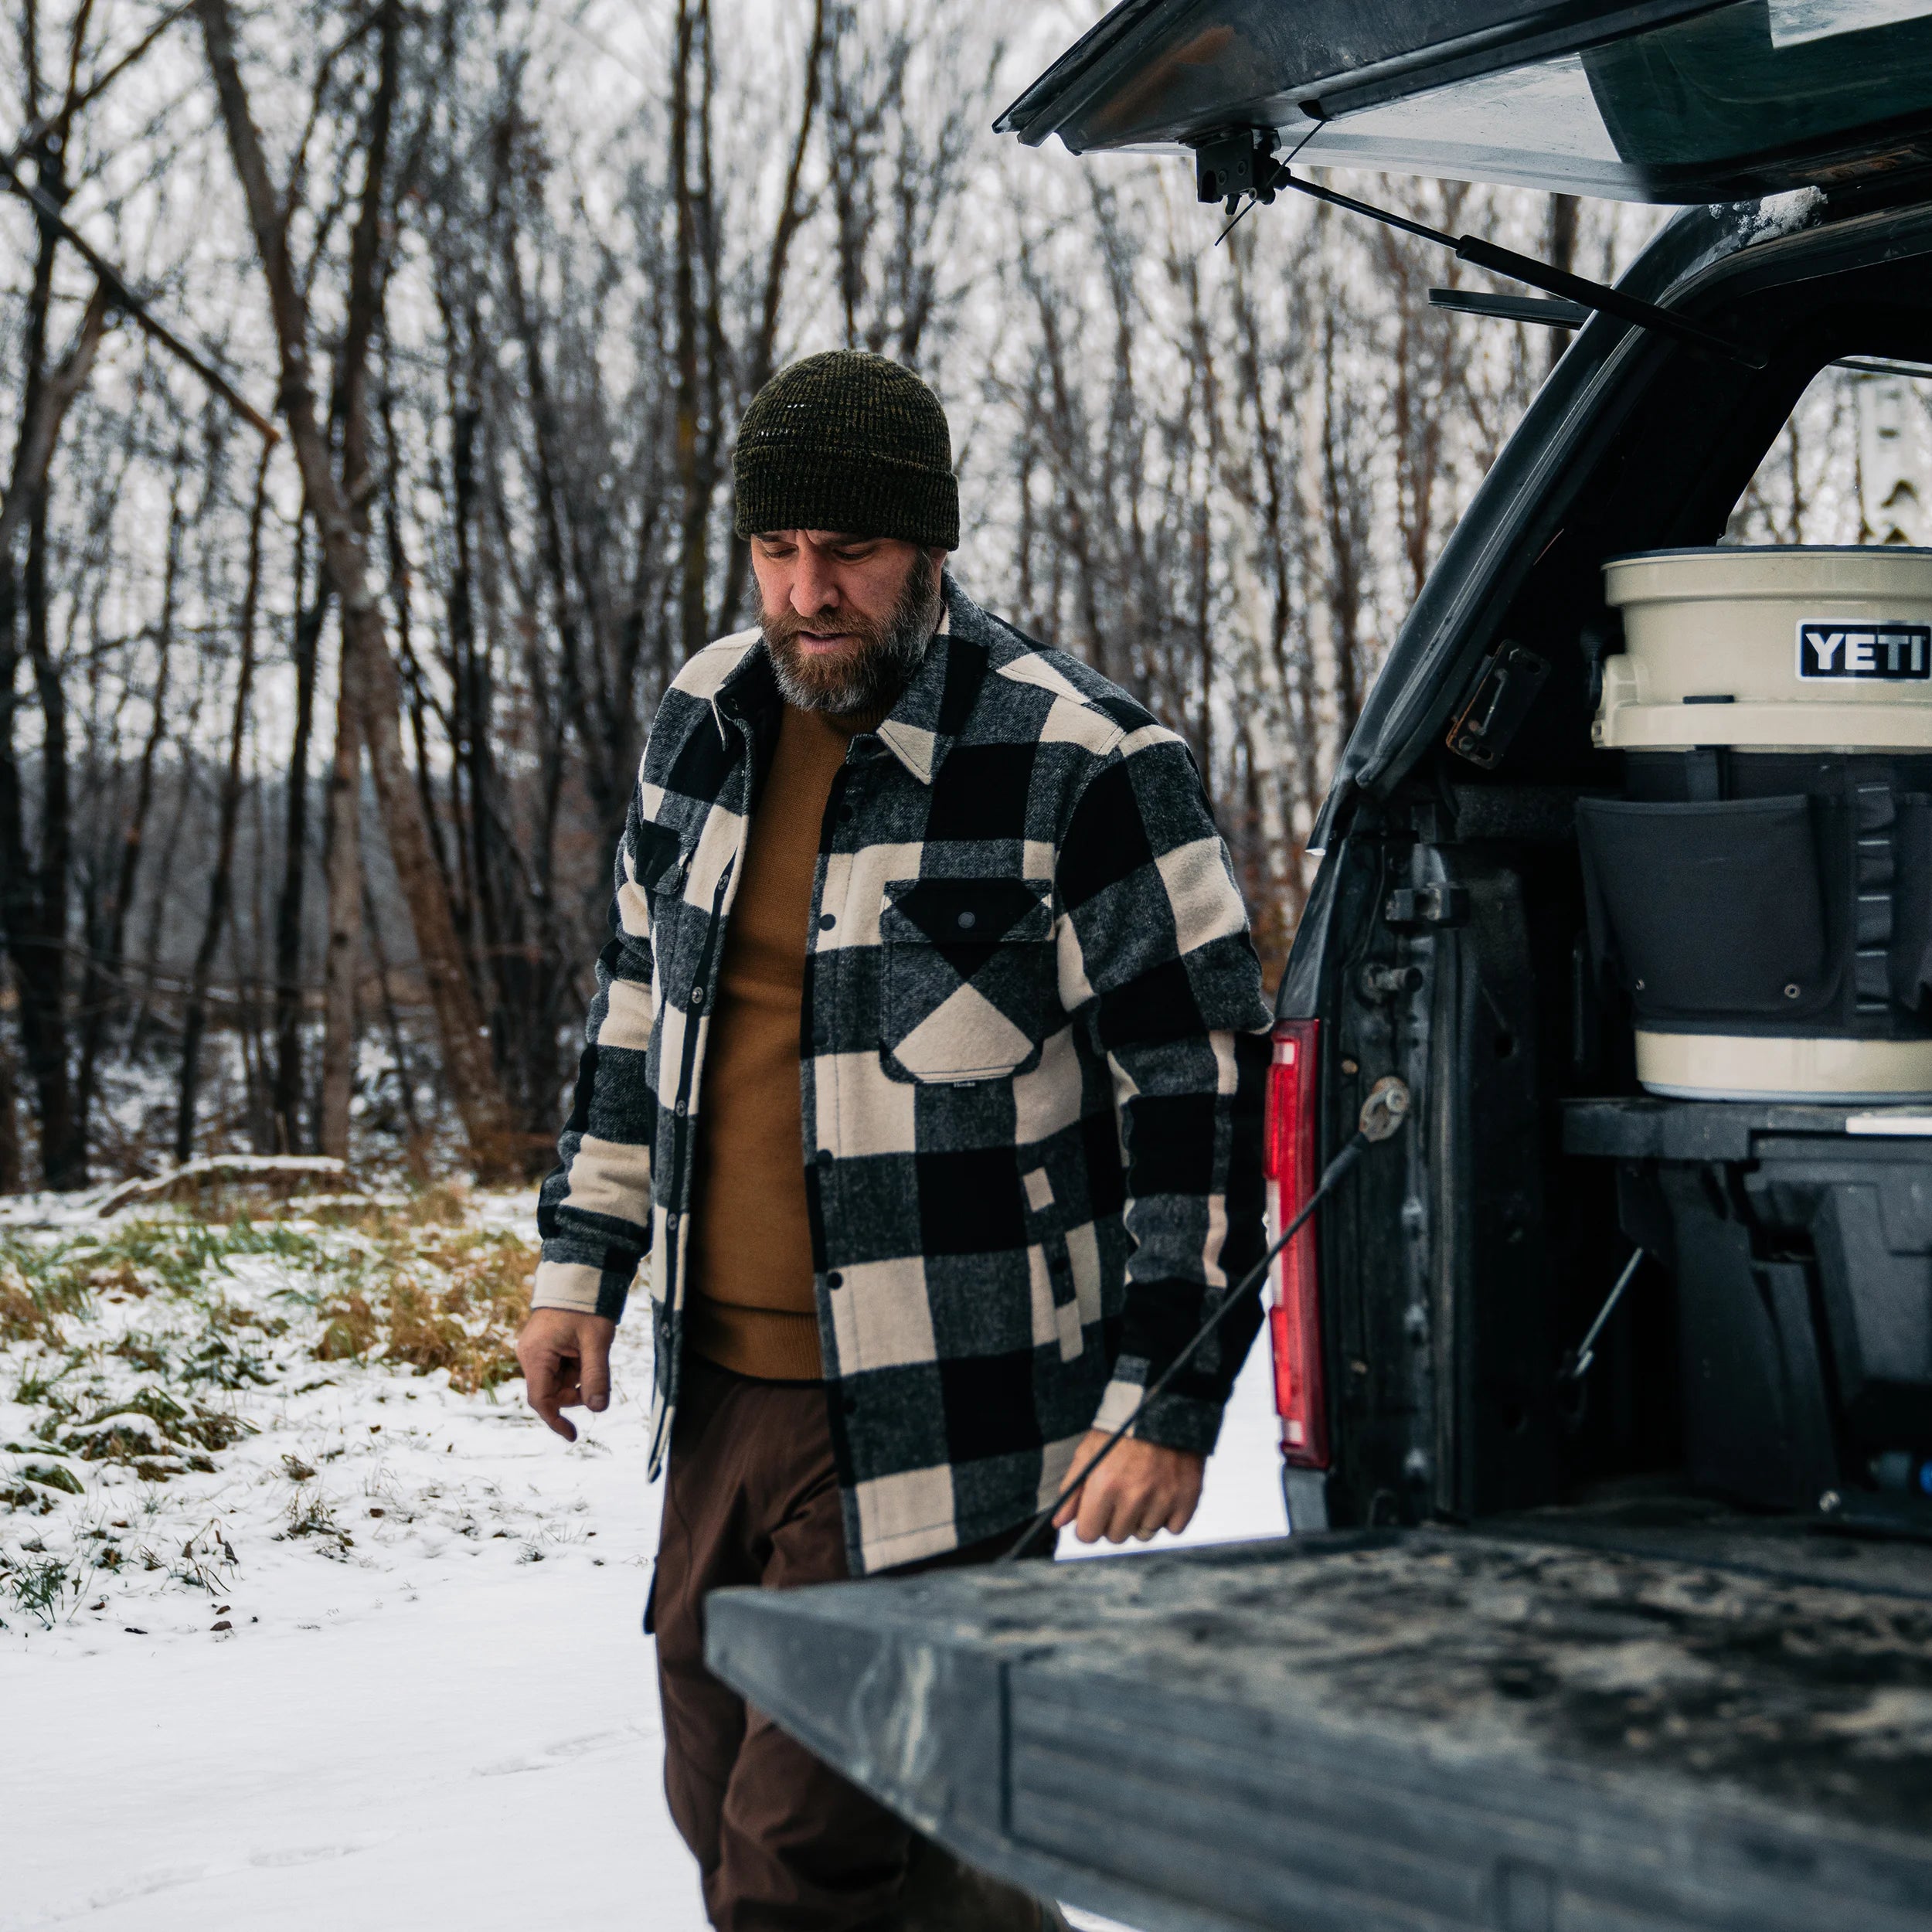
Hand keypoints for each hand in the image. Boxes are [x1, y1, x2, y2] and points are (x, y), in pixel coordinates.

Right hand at [516, 1308, 615, 1441]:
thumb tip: (598, 1409)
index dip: (556, 1421)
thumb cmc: (587, 1305)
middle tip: (596, 1372)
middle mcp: (529, 1355)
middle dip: (575, 1391)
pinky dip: (575, 1368)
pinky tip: (585, 1350)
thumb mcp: (597, 1341)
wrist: (580, 1274)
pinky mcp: (544, 1347)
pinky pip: (559, 1368)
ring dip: (577, 1378)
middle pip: (551, 1392)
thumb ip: (596, 1375)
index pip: (541, 1400)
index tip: (573, 1437)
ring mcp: (535, 1351)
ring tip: (591, 1351)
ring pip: (557, 1381)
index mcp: (536, 1355)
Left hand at [1051, 1430, 1204, 1543]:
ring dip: (1141, 1519)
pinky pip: (1173, 1529)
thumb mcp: (1089, 1452)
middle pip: (1116, 1537)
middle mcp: (1134, 1496)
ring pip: (1144, 1534)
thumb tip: (1060, 1522)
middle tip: (1121, 1495)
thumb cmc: (1122, 1431)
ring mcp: (1163, 1498)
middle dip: (1114, 1520)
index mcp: (1105, 1484)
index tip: (1094, 1514)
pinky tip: (1162, 1493)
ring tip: (1143, 1491)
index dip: (1088, 1525)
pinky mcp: (1187, 1498)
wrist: (1164, 1407)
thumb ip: (1072, 1490)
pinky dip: (1167, 1517)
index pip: (1088, 1535)